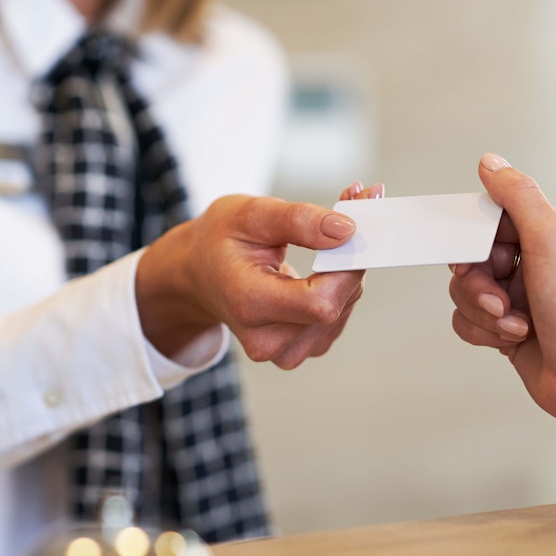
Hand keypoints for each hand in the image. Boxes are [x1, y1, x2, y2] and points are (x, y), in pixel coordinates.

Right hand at [137, 182, 380, 369]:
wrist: (198, 273)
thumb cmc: (219, 240)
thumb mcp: (250, 214)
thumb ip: (298, 220)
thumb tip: (347, 230)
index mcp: (249, 305)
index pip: (320, 302)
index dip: (347, 265)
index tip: (357, 221)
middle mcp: (268, 339)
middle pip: (336, 304)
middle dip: (351, 255)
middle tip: (351, 205)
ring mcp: (285, 350)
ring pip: (343, 307)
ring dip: (348, 267)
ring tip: (329, 233)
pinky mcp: (301, 346)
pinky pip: (338, 314)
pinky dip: (341, 283)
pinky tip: (326, 261)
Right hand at [448, 154, 555, 431]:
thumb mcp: (550, 238)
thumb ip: (517, 195)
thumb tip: (490, 163)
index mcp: (550, 233)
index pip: (491, 220)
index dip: (476, 240)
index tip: (478, 256)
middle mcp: (535, 263)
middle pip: (472, 257)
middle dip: (479, 283)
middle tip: (500, 297)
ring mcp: (520, 297)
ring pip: (465, 291)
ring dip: (484, 311)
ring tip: (515, 323)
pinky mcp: (507, 328)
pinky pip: (468, 320)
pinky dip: (484, 331)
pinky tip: (512, 338)